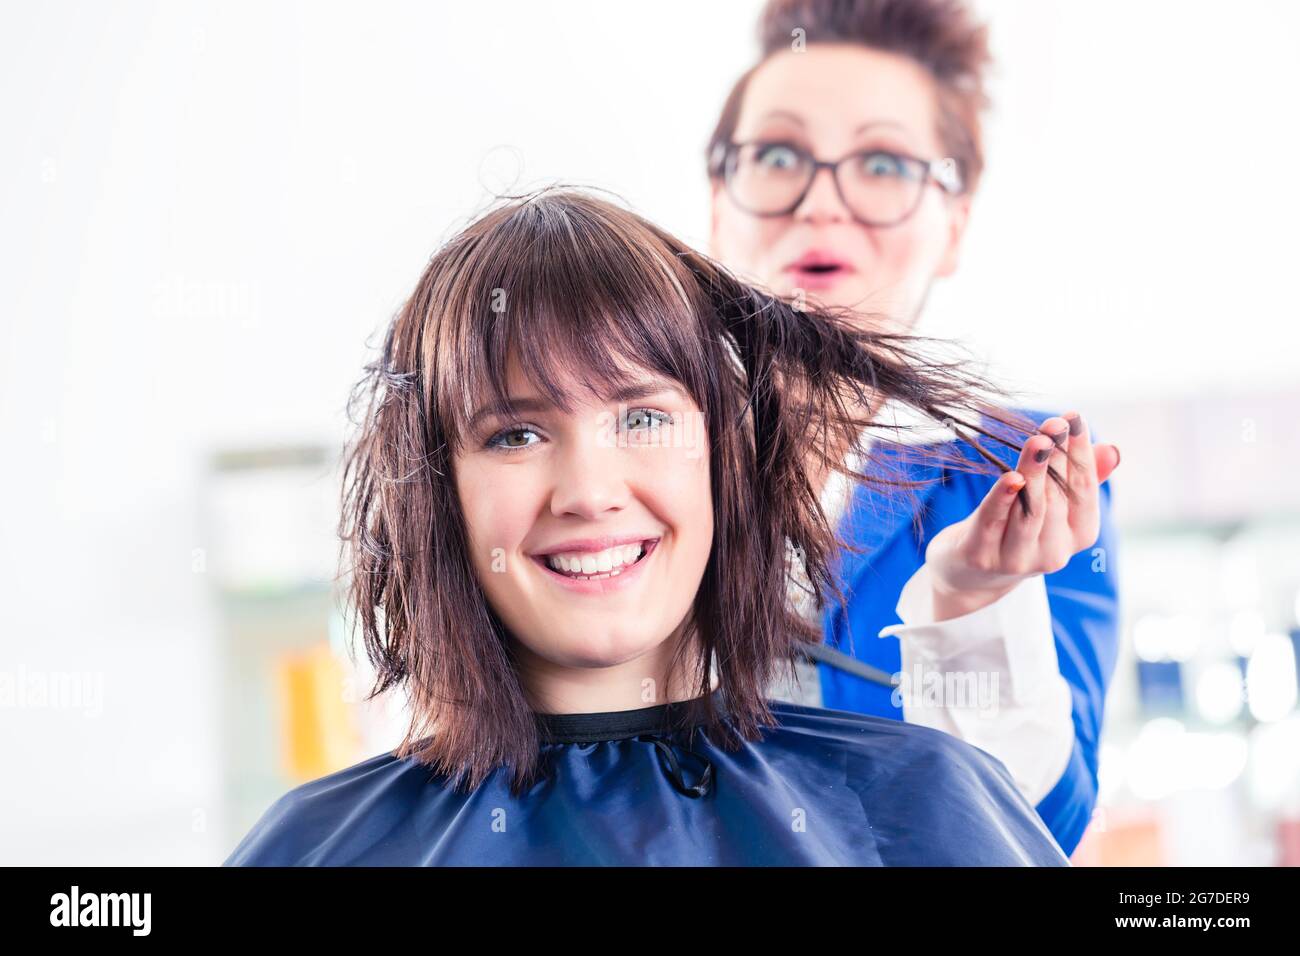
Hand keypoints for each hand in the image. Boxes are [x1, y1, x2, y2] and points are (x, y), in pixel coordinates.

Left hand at [924, 413, 1120, 620]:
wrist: (968, 575)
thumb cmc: (1015, 528)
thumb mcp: (1050, 506)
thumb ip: (1080, 478)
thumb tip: (1111, 450)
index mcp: (1078, 536)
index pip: (1084, 490)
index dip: (1080, 453)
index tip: (1073, 417)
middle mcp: (1054, 553)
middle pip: (1057, 497)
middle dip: (1056, 457)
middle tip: (1053, 424)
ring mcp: (1017, 559)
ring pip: (1030, 510)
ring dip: (1034, 472)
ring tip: (1038, 441)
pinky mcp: (982, 557)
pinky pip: (994, 522)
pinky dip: (1002, 498)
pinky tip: (1010, 477)